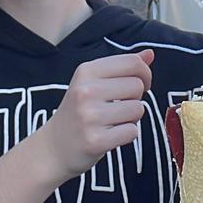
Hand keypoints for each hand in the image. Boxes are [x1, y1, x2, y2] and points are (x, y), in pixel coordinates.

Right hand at [39, 51, 153, 180]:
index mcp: (86, 71)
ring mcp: (89, 116)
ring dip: (132, 118)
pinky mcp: (95, 140)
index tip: (140, 84)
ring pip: (138, 109)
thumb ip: (121, 67)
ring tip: (113, 121)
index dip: (145, 73)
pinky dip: (127, 135)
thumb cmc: (78, 112)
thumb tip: (149, 54)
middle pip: (138, 86)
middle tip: (118, 106)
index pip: (132, 62)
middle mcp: (86, 90)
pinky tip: (111, 135)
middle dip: (135, 98)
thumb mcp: (92, 82)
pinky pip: (132, 131)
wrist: (53, 147)